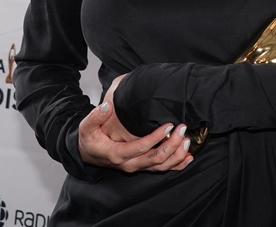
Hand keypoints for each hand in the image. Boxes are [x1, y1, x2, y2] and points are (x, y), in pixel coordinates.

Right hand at [77, 74, 193, 172]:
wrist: (88, 154)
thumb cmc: (90, 139)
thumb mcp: (86, 127)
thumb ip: (95, 116)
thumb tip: (106, 106)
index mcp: (117, 154)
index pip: (141, 148)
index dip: (156, 138)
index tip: (169, 125)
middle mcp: (130, 164)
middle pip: (155, 158)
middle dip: (172, 144)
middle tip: (182, 129)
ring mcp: (137, 166)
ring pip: (161, 166)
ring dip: (177, 155)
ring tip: (187, 140)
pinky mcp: (143, 167)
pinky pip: (162, 169)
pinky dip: (177, 165)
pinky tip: (188, 157)